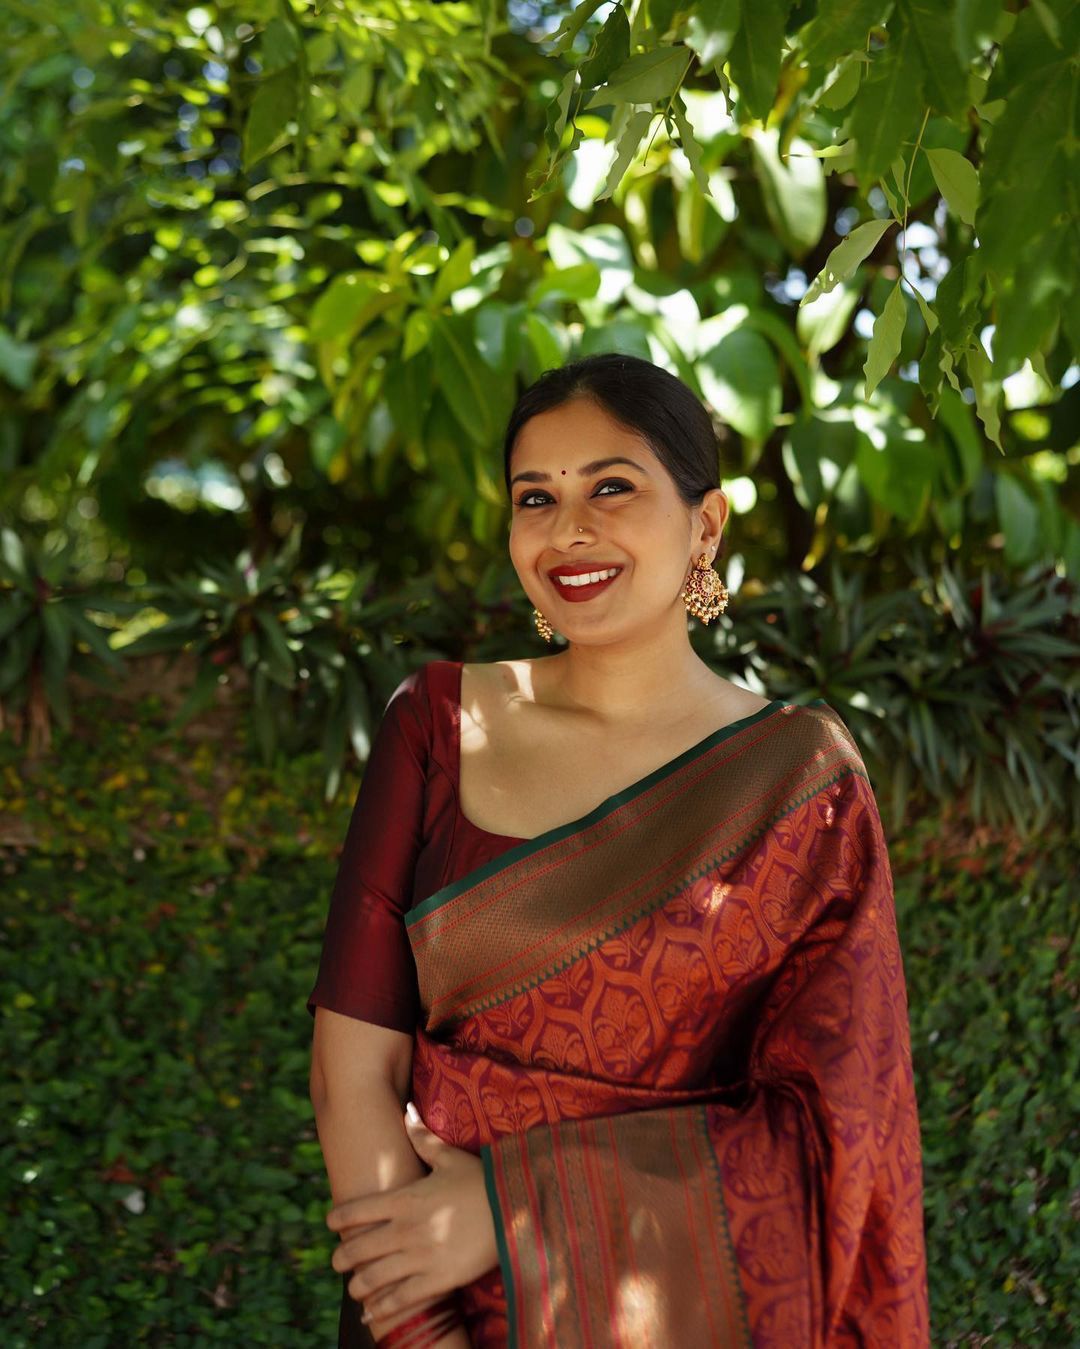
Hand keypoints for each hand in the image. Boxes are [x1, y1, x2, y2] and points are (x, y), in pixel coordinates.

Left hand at [327, 1101, 498, 1325]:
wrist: (514, 1210)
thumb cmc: (482, 1181)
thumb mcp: (451, 1158)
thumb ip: (424, 1140)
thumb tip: (407, 1112)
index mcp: (406, 1199)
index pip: (358, 1210)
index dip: (338, 1218)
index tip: (330, 1223)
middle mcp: (406, 1230)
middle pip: (359, 1248)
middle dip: (342, 1257)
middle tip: (336, 1261)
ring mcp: (420, 1258)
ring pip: (374, 1278)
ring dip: (358, 1284)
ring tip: (354, 1287)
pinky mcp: (437, 1280)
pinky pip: (401, 1299)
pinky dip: (382, 1308)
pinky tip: (372, 1312)